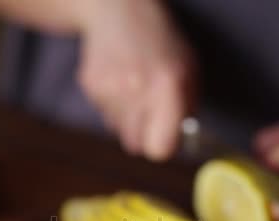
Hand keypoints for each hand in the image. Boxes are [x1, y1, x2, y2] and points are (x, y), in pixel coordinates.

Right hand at [76, 0, 195, 160]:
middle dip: (144, 134)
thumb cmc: (160, 41)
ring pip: (118, 130)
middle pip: (135, 145)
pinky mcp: (90, 85)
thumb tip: (181, 140)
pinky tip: (118, 79)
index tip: (166, 137)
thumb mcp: (188, 68)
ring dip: (128, 117)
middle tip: (150, 111)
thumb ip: (188, 106)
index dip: (163, 146)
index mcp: (167, 85)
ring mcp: (108, 88)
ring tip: (134, 87)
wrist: (118, 9)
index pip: (159, 148)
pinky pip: (104, 113)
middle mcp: (136, 89)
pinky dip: (113, 103)